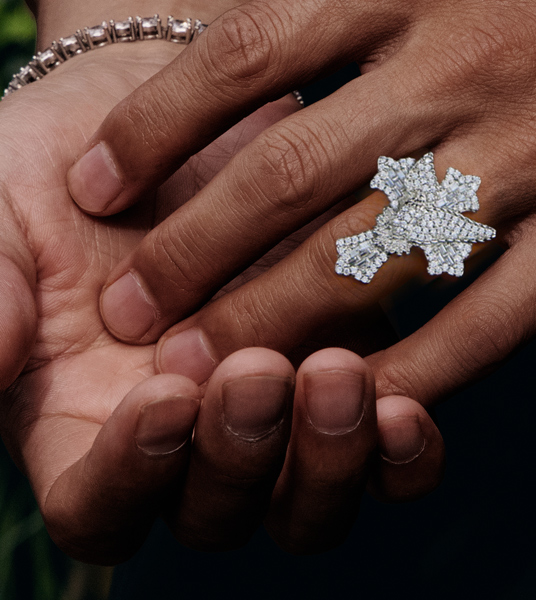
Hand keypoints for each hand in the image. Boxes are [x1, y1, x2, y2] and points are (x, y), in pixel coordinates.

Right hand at [0, 52, 442, 560]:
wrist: (164, 111)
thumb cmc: (61, 172)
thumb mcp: (0, 221)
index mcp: (89, 421)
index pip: (101, 503)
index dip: (130, 473)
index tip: (160, 394)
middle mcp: (188, 433)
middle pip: (219, 509)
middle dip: (242, 455)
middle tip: (257, 370)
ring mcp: (274, 403)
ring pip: (308, 493)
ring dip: (329, 458)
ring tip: (338, 374)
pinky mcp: (344, 359)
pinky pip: (381, 444)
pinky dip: (399, 450)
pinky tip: (408, 410)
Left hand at [66, 0, 535, 407]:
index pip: (244, 55)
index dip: (152, 127)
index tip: (97, 185)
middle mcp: (467, 64)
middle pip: (285, 174)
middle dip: (189, 252)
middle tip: (128, 311)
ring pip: (373, 259)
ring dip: (272, 325)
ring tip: (201, 369)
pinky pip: (487, 320)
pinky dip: (412, 371)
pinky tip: (347, 400)